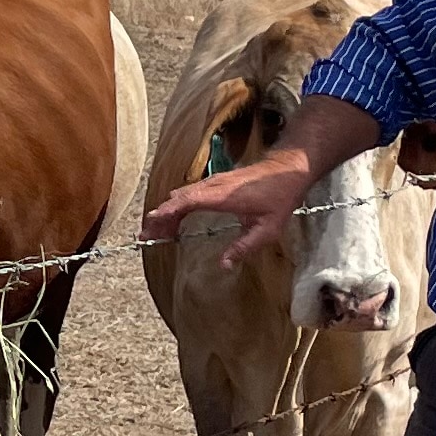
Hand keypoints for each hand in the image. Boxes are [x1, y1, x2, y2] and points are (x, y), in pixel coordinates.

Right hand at [141, 154, 314, 271]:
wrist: (288, 169)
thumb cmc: (279, 197)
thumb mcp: (267, 229)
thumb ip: (244, 248)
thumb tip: (223, 265)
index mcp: (223, 196)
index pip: (188, 201)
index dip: (168, 212)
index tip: (153, 222)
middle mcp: (214, 186)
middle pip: (178, 199)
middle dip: (160, 217)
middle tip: (147, 236)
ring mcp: (214, 182)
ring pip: (182, 195)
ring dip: (168, 212)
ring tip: (157, 231)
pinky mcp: (216, 182)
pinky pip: (190, 193)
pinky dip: (177, 205)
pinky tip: (175, 218)